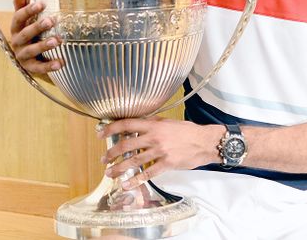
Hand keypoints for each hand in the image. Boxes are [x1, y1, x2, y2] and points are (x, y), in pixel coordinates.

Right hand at [9, 0, 63, 73]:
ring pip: (31, 50)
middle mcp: (16, 42)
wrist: (29, 59)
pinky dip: (50, 66)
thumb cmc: (28, 35)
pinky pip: (39, 68)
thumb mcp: (25, 21)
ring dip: (44, 45)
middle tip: (51, 20)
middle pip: (25, 34)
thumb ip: (22, 6)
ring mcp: (22, 56)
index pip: (18, 17)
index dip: (29, 10)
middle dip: (38, 27)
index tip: (42, 3)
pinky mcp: (30, 68)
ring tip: (57, 41)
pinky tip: (61, 62)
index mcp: (15, 28)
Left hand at [99, 118, 222, 189]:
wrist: (205, 142)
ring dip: (119, 168)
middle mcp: (154, 138)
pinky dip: (135, 180)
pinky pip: (147, 174)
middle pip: (126, 145)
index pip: (127, 124)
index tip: (101, 134)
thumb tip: (137, 125)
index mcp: (154, 125)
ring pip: (134, 161)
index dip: (111, 129)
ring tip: (109, 173)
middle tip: (104, 159)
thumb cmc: (188, 131)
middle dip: (111, 153)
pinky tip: (126, 184)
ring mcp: (160, 152)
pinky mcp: (166, 164)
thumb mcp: (169, 122)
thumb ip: (153, 124)